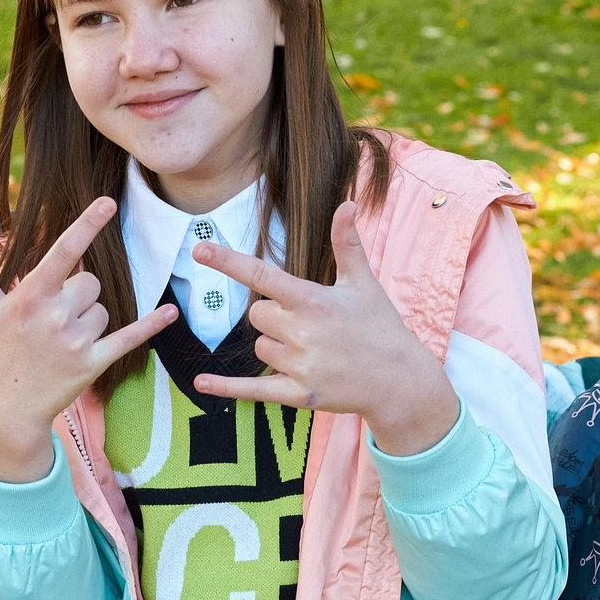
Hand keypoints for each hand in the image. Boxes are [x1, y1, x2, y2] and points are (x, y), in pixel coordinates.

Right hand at [0, 199, 175, 482]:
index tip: (108, 202)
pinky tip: (171, 312)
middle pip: (89, 282)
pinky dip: (151, 325)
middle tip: (55, 317)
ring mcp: (75, 341)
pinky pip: (129, 338)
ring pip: (103, 309)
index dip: (86, 225)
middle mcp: (54, 316)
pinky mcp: (92, 364)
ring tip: (62, 340)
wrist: (5, 410)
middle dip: (79, 293)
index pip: (62, 252)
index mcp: (30, 297)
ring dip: (90, 318)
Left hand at [189, 202, 458, 455]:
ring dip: (277, 346)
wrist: (400, 380)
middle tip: (308, 323)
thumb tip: (346, 204)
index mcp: (313, 300)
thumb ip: (347, 244)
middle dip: (273, 316)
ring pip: (261, 347)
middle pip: (257, 315)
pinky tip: (201, 384)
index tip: (199, 249)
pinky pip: (253, 389)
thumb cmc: (380, 327)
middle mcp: (303, 332)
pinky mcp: (299, 394)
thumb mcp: (364, 283)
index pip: (262, 275)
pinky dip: (227, 387)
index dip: (228, 261)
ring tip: (315, 350)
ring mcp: (300, 365)